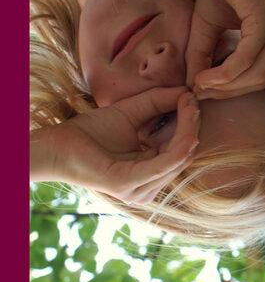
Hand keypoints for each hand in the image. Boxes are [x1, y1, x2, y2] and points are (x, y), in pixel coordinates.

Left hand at [33, 87, 199, 203]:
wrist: (55, 143)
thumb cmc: (90, 132)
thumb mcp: (132, 113)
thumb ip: (158, 103)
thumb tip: (188, 92)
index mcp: (150, 174)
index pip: (181, 150)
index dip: (190, 124)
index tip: (193, 97)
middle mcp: (148, 187)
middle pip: (184, 155)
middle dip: (192, 126)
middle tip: (193, 98)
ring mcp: (138, 189)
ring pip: (178, 159)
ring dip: (188, 131)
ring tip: (188, 104)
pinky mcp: (127, 184)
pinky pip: (163, 165)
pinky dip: (178, 147)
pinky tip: (186, 131)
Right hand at [186, 0, 264, 98]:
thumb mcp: (207, 28)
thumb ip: (202, 55)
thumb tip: (193, 86)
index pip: (256, 76)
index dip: (229, 90)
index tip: (203, 94)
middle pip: (257, 82)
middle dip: (226, 93)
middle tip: (200, 94)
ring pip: (254, 76)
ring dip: (225, 87)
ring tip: (200, 86)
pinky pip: (245, 60)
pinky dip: (225, 73)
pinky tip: (205, 77)